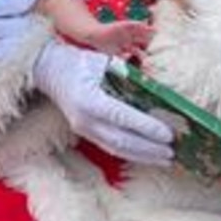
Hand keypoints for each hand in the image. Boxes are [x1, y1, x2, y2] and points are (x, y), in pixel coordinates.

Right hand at [33, 41, 173, 164]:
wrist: (49, 70)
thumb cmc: (78, 62)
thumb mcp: (104, 62)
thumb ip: (128, 76)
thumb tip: (157, 89)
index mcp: (89, 100)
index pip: (123, 118)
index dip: (147, 128)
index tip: (168, 134)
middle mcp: (85, 119)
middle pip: (122, 141)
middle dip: (149, 149)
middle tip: (172, 152)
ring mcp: (84, 129)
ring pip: (117, 149)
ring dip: (143, 156)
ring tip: (165, 159)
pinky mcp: (85, 133)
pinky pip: (111, 147)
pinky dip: (131, 153)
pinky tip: (147, 155)